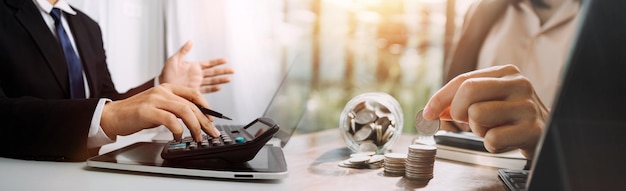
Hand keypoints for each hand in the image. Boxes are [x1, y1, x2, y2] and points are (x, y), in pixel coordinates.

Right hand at [100, 84, 220, 141]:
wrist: (113, 116)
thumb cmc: (136, 113)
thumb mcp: (159, 106)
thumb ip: (175, 108)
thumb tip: (195, 119)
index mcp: (167, 88)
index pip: (194, 93)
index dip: (206, 106)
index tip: (212, 119)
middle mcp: (162, 91)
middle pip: (191, 104)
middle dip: (204, 120)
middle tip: (211, 132)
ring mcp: (155, 100)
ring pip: (184, 111)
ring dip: (194, 126)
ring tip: (197, 137)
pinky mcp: (147, 111)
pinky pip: (170, 120)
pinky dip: (178, 130)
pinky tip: (178, 136)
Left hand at [159, 41, 233, 92]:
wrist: (161, 85)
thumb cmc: (166, 72)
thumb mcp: (174, 59)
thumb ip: (183, 51)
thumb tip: (190, 41)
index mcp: (194, 67)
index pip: (209, 63)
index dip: (217, 61)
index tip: (226, 60)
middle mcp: (197, 75)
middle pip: (213, 72)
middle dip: (223, 71)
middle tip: (232, 70)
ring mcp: (196, 83)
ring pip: (212, 81)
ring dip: (220, 80)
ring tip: (229, 79)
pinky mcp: (194, 91)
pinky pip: (205, 90)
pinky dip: (212, 89)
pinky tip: (219, 88)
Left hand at [423, 65, 548, 158]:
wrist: (547, 135)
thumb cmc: (511, 118)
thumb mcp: (488, 101)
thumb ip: (460, 100)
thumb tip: (431, 110)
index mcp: (507, 72)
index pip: (463, 80)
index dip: (440, 98)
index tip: (427, 113)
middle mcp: (520, 84)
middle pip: (468, 91)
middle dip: (459, 111)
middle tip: (468, 121)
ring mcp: (528, 107)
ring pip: (477, 115)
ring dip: (479, 130)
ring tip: (495, 129)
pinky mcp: (532, 130)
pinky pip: (492, 139)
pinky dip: (492, 145)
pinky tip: (506, 140)